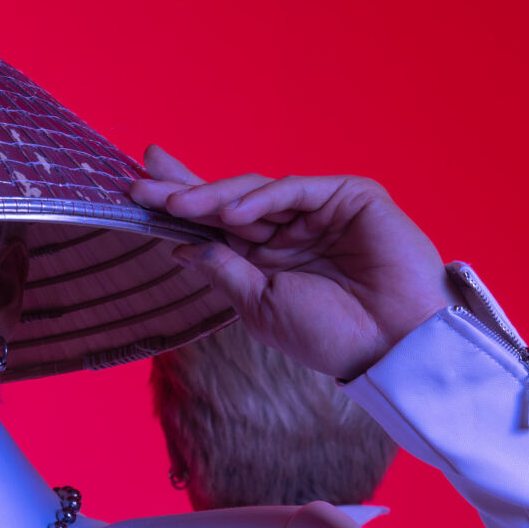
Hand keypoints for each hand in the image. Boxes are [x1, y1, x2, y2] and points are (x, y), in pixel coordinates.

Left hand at [130, 146, 450, 382]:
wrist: (390, 346)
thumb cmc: (330, 335)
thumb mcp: (260, 306)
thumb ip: (224, 269)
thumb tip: (179, 245)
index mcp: (268, 258)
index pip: (217, 224)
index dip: (181, 205)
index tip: (138, 192)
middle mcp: (290, 230)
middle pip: (229, 200)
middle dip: (184, 191)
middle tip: (142, 181)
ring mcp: (319, 210)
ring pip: (256, 191)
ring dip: (212, 196)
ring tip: (175, 203)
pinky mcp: (350, 196)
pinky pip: (296, 189)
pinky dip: (261, 197)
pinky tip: (230, 211)